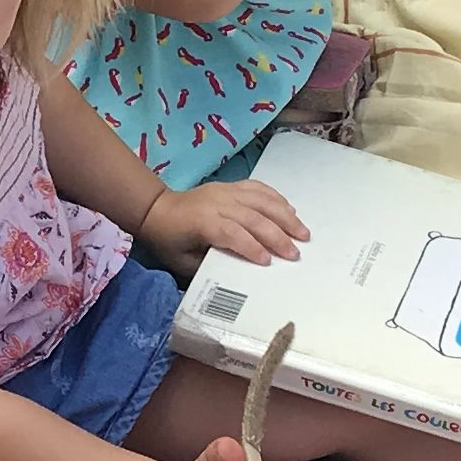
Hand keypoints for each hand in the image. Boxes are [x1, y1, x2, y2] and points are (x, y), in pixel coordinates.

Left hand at [135, 178, 308, 277]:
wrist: (157, 209)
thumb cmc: (170, 240)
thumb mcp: (182, 262)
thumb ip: (209, 266)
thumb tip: (237, 275)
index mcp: (202, 222)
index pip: (231, 233)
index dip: (251, 247)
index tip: (268, 262)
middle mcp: (217, 203)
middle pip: (252, 216)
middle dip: (277, 235)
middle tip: (295, 253)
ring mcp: (225, 191)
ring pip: (261, 200)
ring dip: (284, 216)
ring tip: (302, 232)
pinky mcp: (230, 185)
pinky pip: (258, 188)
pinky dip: (276, 199)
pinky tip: (290, 211)